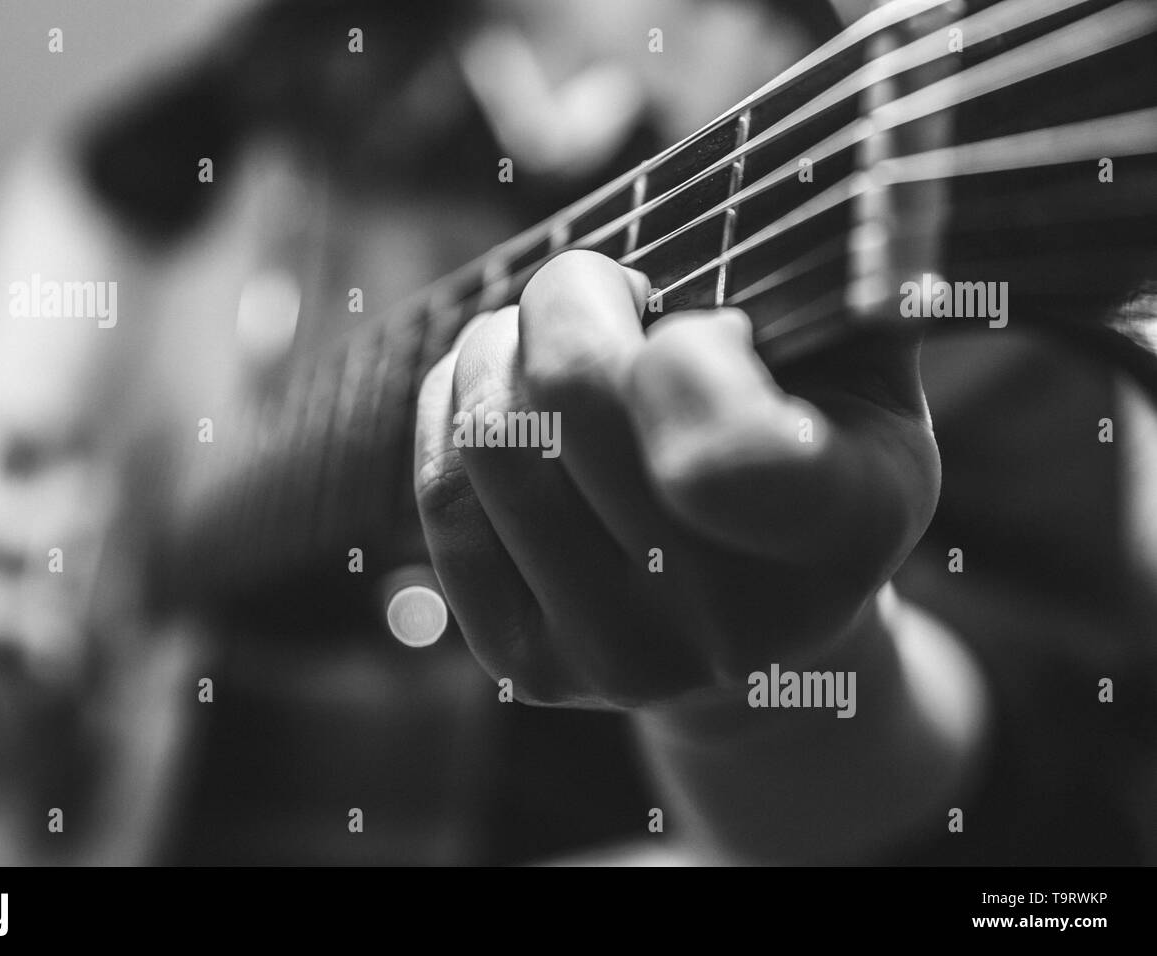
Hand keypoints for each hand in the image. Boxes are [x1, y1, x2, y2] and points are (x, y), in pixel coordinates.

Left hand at [414, 250, 940, 708]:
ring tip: (543, 332)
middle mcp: (733, 623)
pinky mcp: (530, 670)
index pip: (721, 452)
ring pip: (492, 441)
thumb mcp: (856, 358)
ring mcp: (624, 659)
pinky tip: (493, 383)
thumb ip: (808, 283)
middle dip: (569, 293)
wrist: (757, 607)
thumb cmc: (808, 445)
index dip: (682, 350)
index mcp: (842, 532)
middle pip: (572, 400)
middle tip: (598, 284)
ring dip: (499, 345)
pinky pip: (444, 498)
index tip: (703, 326)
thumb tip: (720, 201)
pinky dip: (453, 407)